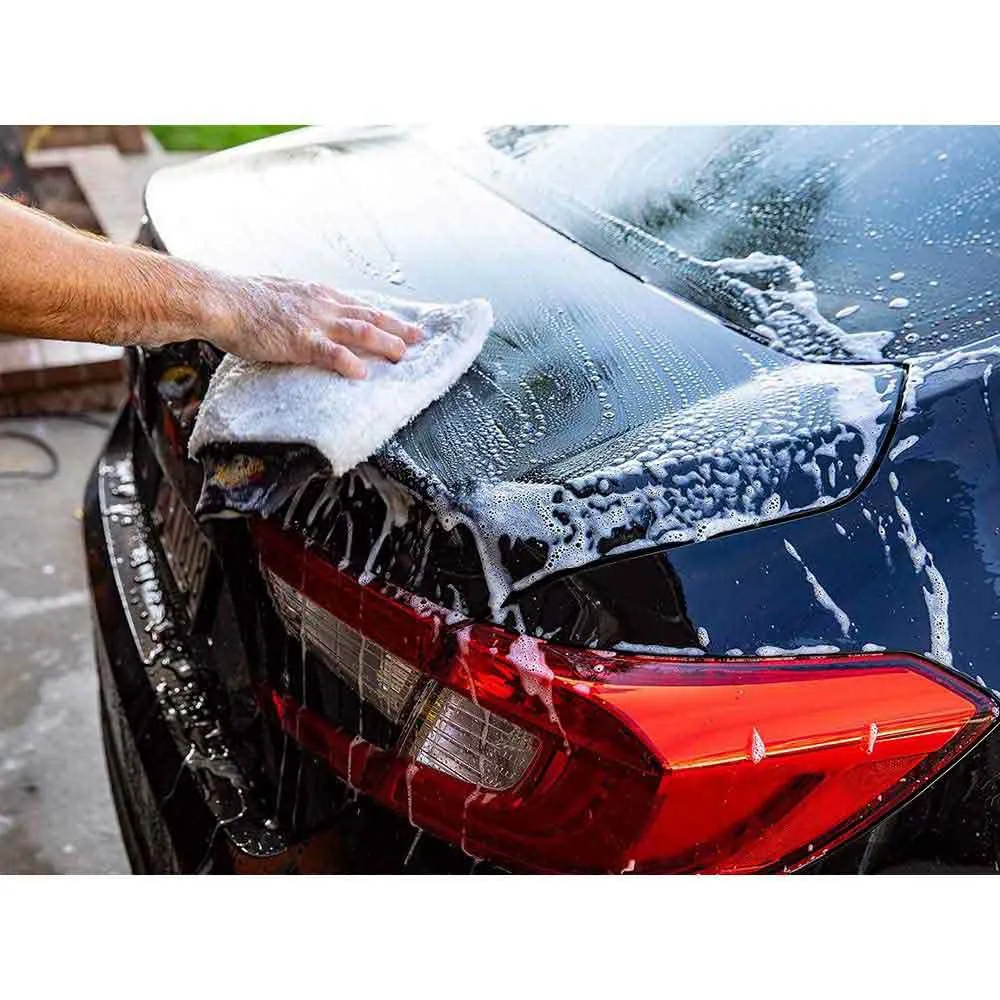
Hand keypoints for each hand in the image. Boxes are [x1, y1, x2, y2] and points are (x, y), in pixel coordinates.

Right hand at [209, 275, 422, 377]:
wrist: (220, 299)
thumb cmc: (241, 301)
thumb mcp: (279, 295)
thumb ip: (298, 307)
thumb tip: (304, 316)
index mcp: (316, 294)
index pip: (358, 305)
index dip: (383, 316)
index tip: (401, 324)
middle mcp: (322, 305)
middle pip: (369, 316)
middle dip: (397, 328)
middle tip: (419, 338)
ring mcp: (313, 322)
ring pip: (360, 331)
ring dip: (385, 343)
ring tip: (403, 355)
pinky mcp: (299, 340)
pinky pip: (331, 353)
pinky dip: (349, 362)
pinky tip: (363, 373)